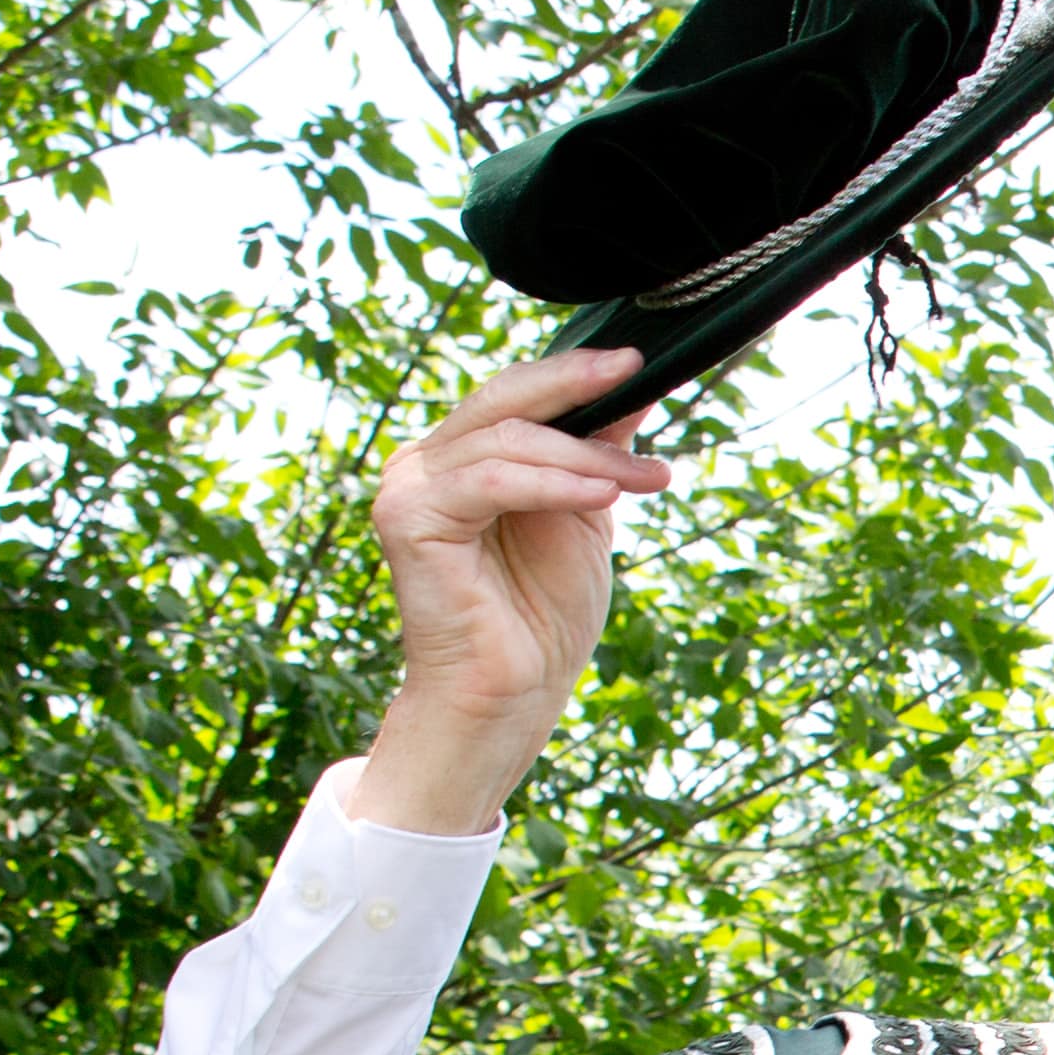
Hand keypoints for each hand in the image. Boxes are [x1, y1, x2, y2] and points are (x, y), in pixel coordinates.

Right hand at [356, 350, 674, 837]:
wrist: (512, 692)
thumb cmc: (542, 616)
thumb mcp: (584, 516)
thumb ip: (595, 455)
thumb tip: (630, 394)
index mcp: (463, 457)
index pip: (515, 395)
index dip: (572, 373)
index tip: (635, 362)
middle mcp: (427, 463)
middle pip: (504, 399)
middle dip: (578, 388)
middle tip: (637, 378)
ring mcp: (409, 487)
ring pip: (506, 440)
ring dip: (585, 454)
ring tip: (645, 477)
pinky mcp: (408, 518)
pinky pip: (490, 481)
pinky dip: (552, 483)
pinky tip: (601, 495)